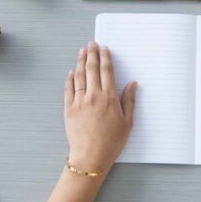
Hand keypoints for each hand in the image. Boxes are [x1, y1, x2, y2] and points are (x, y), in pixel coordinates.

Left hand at [65, 42, 136, 172]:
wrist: (90, 157)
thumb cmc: (111, 142)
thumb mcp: (127, 122)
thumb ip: (129, 100)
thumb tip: (131, 83)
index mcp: (109, 98)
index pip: (107, 72)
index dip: (105, 58)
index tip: (104, 49)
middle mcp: (93, 96)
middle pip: (92, 69)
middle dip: (92, 54)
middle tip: (91, 44)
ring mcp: (79, 101)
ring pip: (79, 76)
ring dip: (80, 62)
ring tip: (82, 52)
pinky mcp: (69, 109)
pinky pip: (68, 89)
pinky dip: (70, 78)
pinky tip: (71, 71)